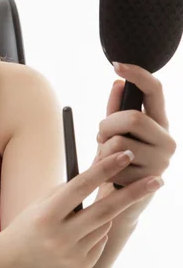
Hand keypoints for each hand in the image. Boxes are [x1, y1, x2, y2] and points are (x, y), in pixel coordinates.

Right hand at [5, 150, 163, 267]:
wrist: (15, 261)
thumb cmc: (31, 222)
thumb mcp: (43, 202)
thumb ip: (71, 190)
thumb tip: (104, 170)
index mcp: (46, 214)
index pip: (81, 187)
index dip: (104, 169)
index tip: (126, 155)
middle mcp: (59, 237)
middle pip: (105, 211)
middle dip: (133, 193)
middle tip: (157, 179)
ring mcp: (71, 255)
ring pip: (104, 225)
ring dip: (103, 215)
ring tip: (78, 220)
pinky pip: (101, 242)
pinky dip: (95, 234)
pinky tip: (75, 238)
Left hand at [93, 62, 176, 224]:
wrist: (119, 201)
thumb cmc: (115, 161)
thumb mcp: (113, 132)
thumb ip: (115, 109)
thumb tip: (116, 83)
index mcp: (160, 122)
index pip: (155, 90)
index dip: (137, 74)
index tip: (116, 65)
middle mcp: (167, 140)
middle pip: (133, 118)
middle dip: (107, 126)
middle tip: (100, 136)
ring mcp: (161, 161)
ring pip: (120, 143)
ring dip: (103, 150)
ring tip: (105, 159)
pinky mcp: (150, 181)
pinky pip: (117, 167)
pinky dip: (105, 170)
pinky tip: (111, 176)